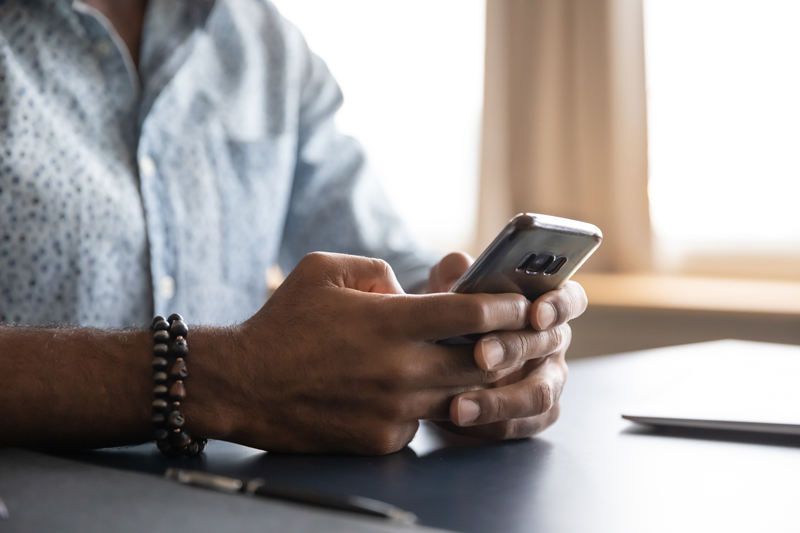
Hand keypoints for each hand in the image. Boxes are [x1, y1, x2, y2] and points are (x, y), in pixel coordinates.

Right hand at [222, 252, 535, 454]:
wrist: (243, 384)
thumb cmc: (284, 321)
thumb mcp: (325, 270)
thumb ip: (378, 271)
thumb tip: (409, 291)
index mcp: (391, 322)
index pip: (472, 315)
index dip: (506, 307)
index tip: (522, 305)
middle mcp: (400, 369)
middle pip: (482, 362)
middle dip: (508, 348)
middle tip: (520, 338)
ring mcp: (394, 410)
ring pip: (459, 396)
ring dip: (471, 380)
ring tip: (474, 362)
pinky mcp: (383, 440)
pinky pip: (422, 422)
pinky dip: (425, 405)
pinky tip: (412, 391)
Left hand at [426, 252, 586, 439]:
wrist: (434, 355)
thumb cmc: (453, 312)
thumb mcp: (448, 286)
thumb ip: (456, 272)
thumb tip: (462, 269)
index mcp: (544, 304)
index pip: (570, 299)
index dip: (559, 305)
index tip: (536, 312)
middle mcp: (553, 342)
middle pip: (549, 345)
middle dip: (514, 348)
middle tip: (480, 355)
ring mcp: (547, 381)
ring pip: (540, 394)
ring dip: (502, 400)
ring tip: (459, 406)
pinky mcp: (532, 416)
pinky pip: (523, 425)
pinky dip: (493, 424)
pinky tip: (460, 421)